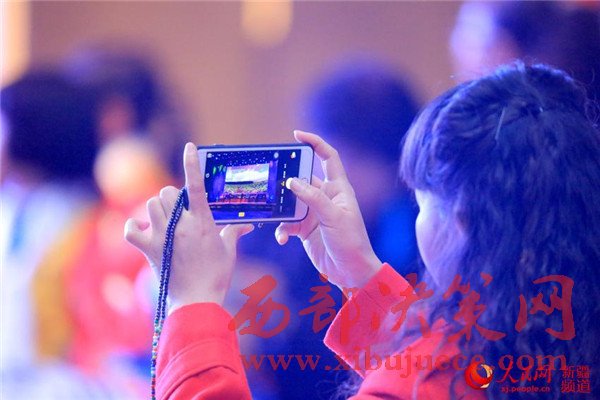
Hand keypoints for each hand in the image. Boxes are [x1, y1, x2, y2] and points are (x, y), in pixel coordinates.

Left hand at [124, 143, 253, 310]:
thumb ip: (234, 233)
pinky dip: (134, 227)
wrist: (196, 301)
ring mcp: (163, 236)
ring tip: (164, 221)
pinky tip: (143, 230)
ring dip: (157, 209)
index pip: (196, 186)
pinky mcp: (149, 249)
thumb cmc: (216, 276)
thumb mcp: (229, 251)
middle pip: (167, 193)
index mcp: (203, 223)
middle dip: (172, 197)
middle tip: (179, 211)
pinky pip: (131, 228)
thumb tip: (247, 226)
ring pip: (151, 204)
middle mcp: (181, 226)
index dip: (192, 164)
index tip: (189, 147)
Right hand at [275, 131, 381, 289]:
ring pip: (290, 202)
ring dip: (281, 208)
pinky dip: (282, 230)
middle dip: (287, 179)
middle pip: (302, 179)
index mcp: (338, 189)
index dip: (314, 143)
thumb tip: (291, 181)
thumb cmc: (351, 242)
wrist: (351, 272)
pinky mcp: (305, 229)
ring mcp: (314, 213)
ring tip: (272, 211)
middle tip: (272, 179)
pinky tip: (282, 238)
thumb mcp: (334, 217)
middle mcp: (325, 197)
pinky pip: (287, 223)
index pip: (328, 157)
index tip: (296, 135)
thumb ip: (313, 198)